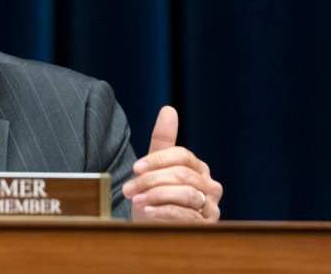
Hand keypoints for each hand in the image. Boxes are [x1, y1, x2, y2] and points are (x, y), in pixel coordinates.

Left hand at [122, 106, 222, 222]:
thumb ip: (163, 141)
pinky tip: (147, 211)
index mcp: (199, 168)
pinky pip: (186, 215)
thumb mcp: (155, 169)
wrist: (155, 230)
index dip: (157, 160)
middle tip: (128, 188)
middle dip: (151, 180)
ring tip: (135, 199)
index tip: (135, 167)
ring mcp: (211, 207)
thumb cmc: (156, 197)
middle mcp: (210, 186)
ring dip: (155, 195)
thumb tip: (168, 109)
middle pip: (182, 175)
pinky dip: (164, 212)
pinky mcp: (206, 227)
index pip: (182, 156)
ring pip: (186, 194)